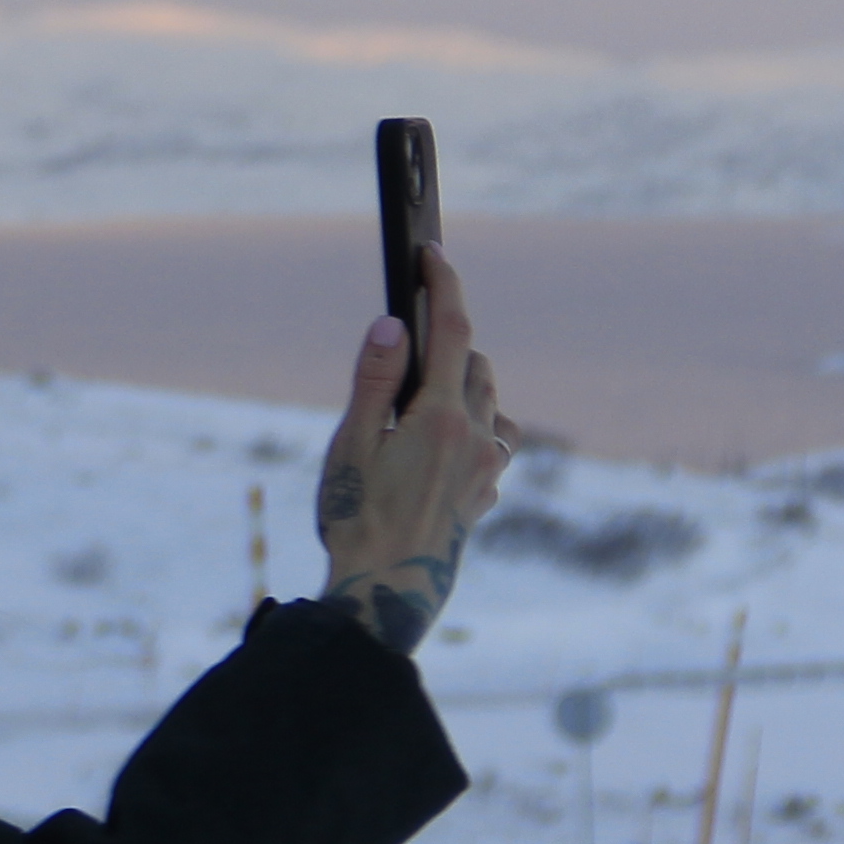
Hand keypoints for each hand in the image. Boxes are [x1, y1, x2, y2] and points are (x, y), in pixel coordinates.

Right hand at [315, 242, 509, 655]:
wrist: (387, 591)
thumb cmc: (356, 517)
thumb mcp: (349, 445)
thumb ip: (373, 381)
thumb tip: (391, 324)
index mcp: (439, 416)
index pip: (450, 331)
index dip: (442, 284)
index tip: (431, 252)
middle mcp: (476, 437)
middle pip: (475, 364)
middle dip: (447, 344)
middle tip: (405, 348)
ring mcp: (488, 469)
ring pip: (491, 403)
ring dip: (464, 387)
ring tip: (421, 401)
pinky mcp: (486, 497)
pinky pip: (495, 444)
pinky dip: (476, 429)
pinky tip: (443, 449)